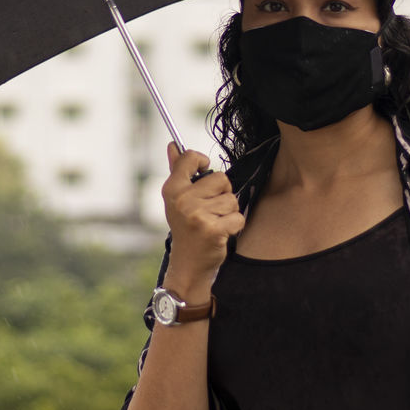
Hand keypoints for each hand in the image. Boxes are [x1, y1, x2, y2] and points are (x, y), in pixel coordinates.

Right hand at [160, 143, 244, 297]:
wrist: (188, 264)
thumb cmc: (185, 228)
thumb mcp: (177, 200)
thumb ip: (177, 171)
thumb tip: (173, 145)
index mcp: (172, 189)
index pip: (191, 157)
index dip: (202, 162)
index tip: (203, 174)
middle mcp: (182, 200)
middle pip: (221, 178)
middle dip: (221, 193)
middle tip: (209, 209)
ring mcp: (197, 215)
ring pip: (231, 199)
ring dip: (228, 212)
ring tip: (214, 222)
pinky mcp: (213, 230)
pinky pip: (238, 217)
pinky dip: (234, 226)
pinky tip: (221, 233)